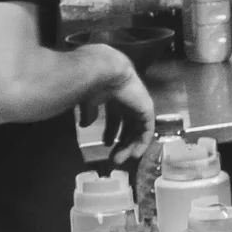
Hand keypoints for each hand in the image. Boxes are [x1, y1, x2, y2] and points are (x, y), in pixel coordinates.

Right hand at [76, 47, 153, 167]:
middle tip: (113, 158)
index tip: (106, 144)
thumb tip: (85, 125)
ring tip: (120, 160)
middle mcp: (128, 99)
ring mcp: (139, 103)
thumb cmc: (91, 82)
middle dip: (120, 142)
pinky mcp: (147, 108)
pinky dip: (142, 143)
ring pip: (137, 129)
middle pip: (127, 125)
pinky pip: (147, 130)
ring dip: (129, 146)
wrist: (103, 70)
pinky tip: (134, 154)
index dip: (111, 131)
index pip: (116, 117)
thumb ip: (88, 112)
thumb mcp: (86, 100)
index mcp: (113, 95)